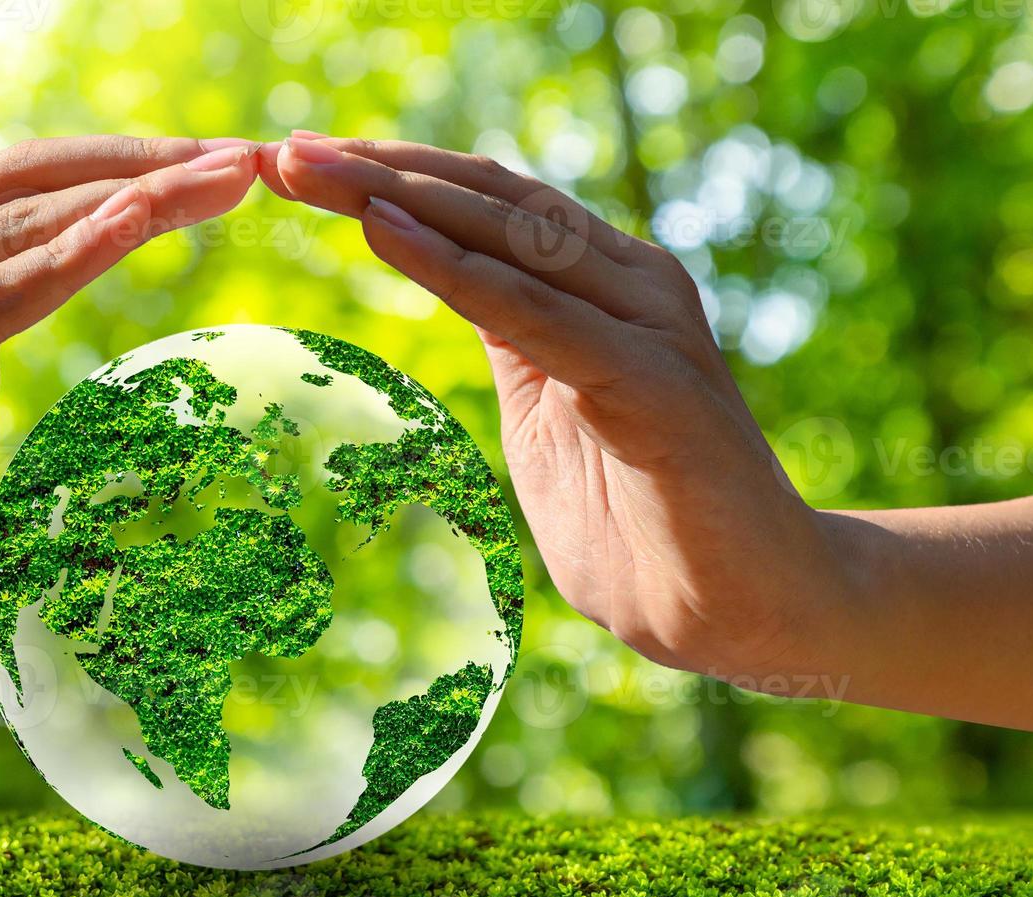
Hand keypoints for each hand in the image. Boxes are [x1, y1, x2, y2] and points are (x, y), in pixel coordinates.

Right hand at [0, 136, 260, 669]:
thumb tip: (58, 270)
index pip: (20, 185)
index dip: (124, 163)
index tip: (225, 163)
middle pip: (25, 187)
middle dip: (148, 167)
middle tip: (254, 160)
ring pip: (10, 233)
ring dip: (127, 200)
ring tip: (221, 179)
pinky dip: (61, 264)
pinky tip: (130, 227)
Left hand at [261, 135, 842, 679]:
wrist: (749, 609)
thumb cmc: (643, 523)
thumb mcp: (549, 416)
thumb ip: (514, 346)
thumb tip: (458, 294)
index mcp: (603, 287)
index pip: (487, 207)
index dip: (394, 177)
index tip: (301, 164)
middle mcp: (628, 283)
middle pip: (487, 200)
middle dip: (379, 170)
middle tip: (284, 150)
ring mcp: (646, 324)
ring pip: (506, 235)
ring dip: (401, 197)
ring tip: (315, 171)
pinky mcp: (651, 382)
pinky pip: (531, 312)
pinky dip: (452, 269)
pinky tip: (384, 232)